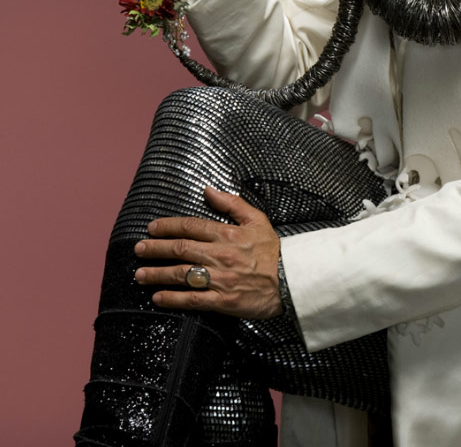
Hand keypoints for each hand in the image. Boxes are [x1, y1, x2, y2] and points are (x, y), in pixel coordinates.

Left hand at [134, 187, 282, 318]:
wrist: (291, 281)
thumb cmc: (273, 250)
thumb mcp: (257, 219)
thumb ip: (231, 203)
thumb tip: (208, 190)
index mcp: (228, 233)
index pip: (191, 226)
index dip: (168, 226)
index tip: (151, 228)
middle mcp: (220, 255)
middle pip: (180, 249)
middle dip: (155, 249)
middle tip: (138, 249)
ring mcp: (220, 279)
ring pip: (182, 274)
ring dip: (157, 274)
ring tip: (139, 274)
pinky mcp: (223, 301)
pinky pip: (192, 299)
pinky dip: (172, 299)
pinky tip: (157, 298)